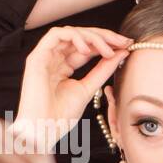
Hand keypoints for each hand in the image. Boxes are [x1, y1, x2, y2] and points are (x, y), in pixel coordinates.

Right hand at [16, 26, 127, 145]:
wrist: (42, 130)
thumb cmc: (60, 117)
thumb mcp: (88, 88)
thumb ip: (103, 70)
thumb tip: (121, 53)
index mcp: (64, 67)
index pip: (86, 48)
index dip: (106, 44)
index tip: (125, 46)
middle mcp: (54, 59)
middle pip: (80, 37)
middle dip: (103, 36)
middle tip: (122, 41)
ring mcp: (45, 57)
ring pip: (70, 32)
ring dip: (92, 36)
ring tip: (107, 49)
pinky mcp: (37, 56)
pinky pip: (56, 35)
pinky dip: (75, 37)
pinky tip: (88, 49)